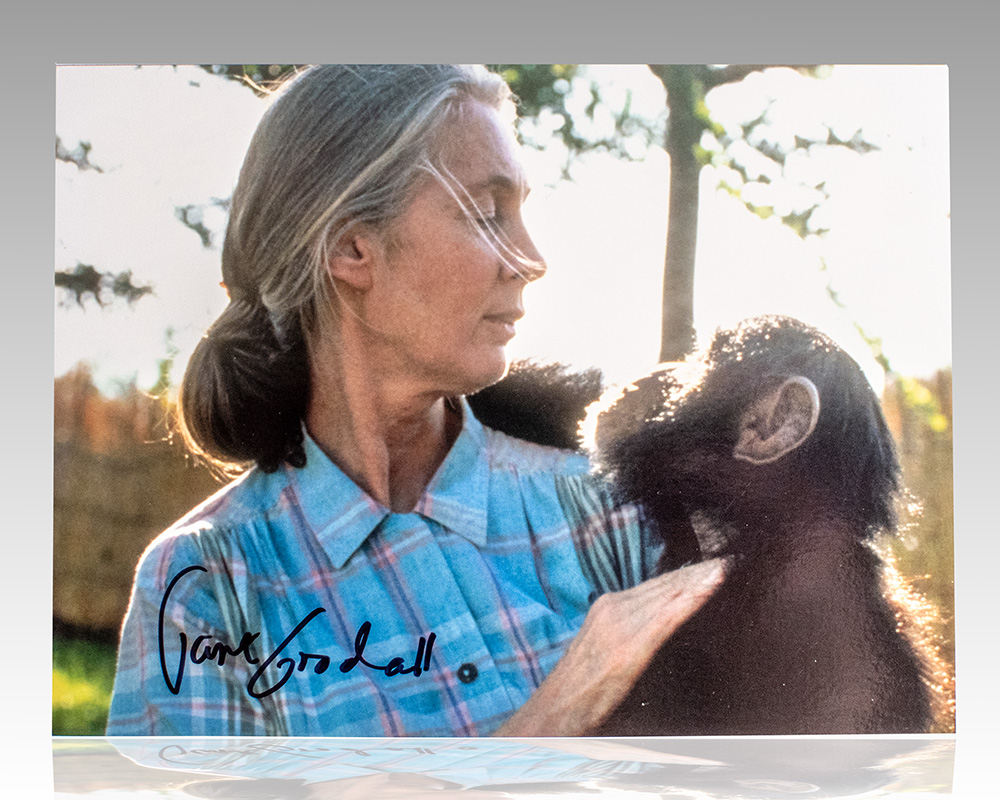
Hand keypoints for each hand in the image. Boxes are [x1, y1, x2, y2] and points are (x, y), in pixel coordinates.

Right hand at [494, 557, 726, 736]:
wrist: (551, 712)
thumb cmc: (577, 689)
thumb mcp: (601, 650)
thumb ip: (626, 633)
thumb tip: (654, 627)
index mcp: (608, 607)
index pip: (654, 586)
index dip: (684, 575)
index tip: (711, 565)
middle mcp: (613, 609)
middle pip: (663, 586)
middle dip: (696, 572)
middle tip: (725, 560)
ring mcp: (620, 626)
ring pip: (667, 596)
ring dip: (698, 581)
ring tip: (723, 568)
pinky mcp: (628, 649)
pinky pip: (666, 618)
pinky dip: (689, 600)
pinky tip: (708, 589)